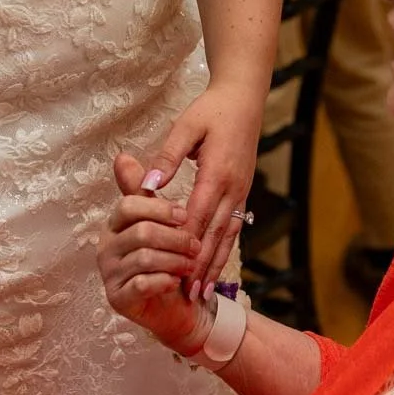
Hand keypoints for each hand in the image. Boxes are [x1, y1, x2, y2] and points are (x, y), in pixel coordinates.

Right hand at [98, 155, 215, 355]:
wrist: (180, 306)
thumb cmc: (171, 261)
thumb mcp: (162, 224)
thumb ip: (145, 196)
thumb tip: (122, 157)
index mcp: (115, 225)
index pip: (128, 206)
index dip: (159, 209)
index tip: (184, 215)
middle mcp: (106, 248)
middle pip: (140, 232)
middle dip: (175, 238)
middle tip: (195, 245)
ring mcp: (110, 275)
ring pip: (144, 258)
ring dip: (174, 260)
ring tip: (191, 263)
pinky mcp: (118, 299)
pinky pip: (142, 284)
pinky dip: (164, 281)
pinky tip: (176, 281)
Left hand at [137, 80, 261, 295]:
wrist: (244, 98)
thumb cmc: (211, 110)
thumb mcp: (185, 126)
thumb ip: (167, 156)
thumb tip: (149, 183)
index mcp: (216, 173)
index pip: (198, 217)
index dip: (185, 247)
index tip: (173, 270)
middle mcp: (232, 188)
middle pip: (215, 235)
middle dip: (202, 268)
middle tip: (189, 296)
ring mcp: (240, 192)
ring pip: (227, 236)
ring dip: (215, 266)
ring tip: (202, 293)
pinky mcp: (242, 193)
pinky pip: (234, 228)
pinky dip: (224, 250)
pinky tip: (215, 268)